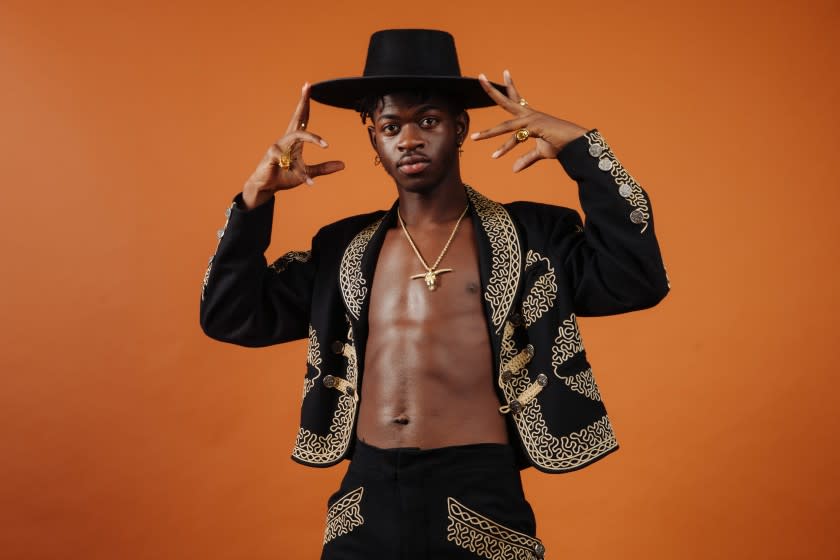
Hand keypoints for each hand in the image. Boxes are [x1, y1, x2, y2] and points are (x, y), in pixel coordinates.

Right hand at [242, 83, 344, 208]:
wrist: (266, 187)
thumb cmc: (284, 177)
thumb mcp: (307, 173)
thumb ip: (324, 168)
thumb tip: (343, 165)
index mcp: (294, 141)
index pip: (302, 119)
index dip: (305, 104)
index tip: (308, 87)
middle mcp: (286, 140)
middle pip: (296, 117)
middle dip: (302, 102)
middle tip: (307, 86)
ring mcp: (278, 146)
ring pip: (296, 137)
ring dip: (312, 139)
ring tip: (325, 145)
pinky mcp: (271, 156)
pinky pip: (290, 162)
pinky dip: (302, 174)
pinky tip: (309, 182)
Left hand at [470, 70, 587, 172]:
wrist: (576, 145)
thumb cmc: (560, 145)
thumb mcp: (540, 152)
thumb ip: (526, 159)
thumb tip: (514, 169)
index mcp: (530, 116)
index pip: (516, 98)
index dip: (510, 86)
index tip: (505, 72)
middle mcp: (529, 114)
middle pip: (506, 101)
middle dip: (492, 90)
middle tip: (479, 76)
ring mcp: (532, 120)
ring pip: (505, 125)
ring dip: (489, 133)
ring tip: (474, 137)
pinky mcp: (535, 128)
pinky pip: (516, 138)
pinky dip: (505, 148)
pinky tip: (495, 156)